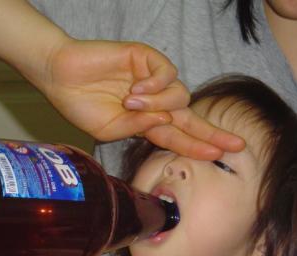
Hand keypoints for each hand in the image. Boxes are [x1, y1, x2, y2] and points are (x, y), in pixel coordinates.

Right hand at [42, 39, 243, 159]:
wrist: (61, 77)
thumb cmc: (81, 105)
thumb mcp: (110, 129)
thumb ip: (139, 128)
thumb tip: (166, 121)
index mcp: (147, 122)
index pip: (179, 136)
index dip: (198, 146)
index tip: (220, 155)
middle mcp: (155, 102)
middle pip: (191, 118)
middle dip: (211, 133)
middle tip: (235, 145)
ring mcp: (153, 80)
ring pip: (179, 96)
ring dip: (158, 103)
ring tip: (130, 102)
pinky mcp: (147, 59)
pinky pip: (167, 74)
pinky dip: (155, 84)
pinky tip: (135, 88)